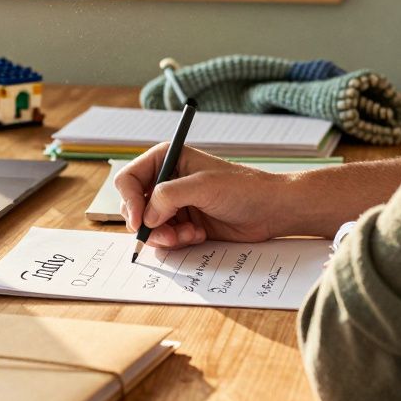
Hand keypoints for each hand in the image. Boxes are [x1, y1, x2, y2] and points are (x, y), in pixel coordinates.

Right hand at [115, 144, 288, 248]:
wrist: (271, 210)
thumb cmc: (243, 188)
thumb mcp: (202, 186)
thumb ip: (168, 196)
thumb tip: (146, 218)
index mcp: (167, 159)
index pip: (129, 179)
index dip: (130, 201)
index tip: (140, 222)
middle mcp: (167, 180)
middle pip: (134, 206)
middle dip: (148, 224)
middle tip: (167, 235)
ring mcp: (175, 204)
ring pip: (148, 227)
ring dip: (165, 236)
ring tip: (189, 235)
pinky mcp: (184, 223)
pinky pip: (164, 238)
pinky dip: (176, 242)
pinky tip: (198, 236)